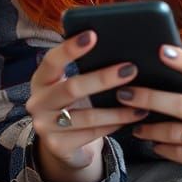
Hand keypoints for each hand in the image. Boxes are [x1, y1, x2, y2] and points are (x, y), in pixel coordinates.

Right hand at [26, 30, 145, 181]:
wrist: (61, 145)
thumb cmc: (72, 105)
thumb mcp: (70, 86)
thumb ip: (83, 70)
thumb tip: (119, 48)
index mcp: (41, 80)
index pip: (52, 60)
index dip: (70, 48)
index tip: (93, 35)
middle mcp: (38, 103)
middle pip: (72, 88)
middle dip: (103, 78)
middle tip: (130, 69)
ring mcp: (46, 126)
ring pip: (87, 116)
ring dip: (118, 110)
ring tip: (143, 103)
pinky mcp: (59, 146)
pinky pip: (93, 134)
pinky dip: (115, 125)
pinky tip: (132, 118)